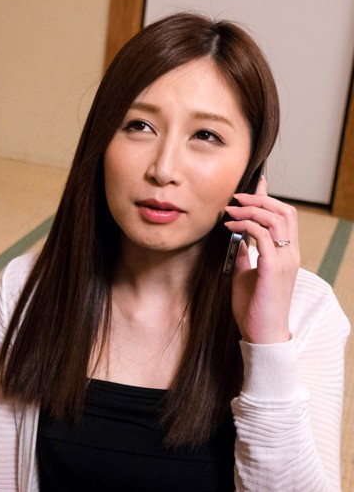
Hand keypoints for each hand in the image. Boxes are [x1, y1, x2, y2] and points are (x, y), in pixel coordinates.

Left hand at [224, 176, 298, 343]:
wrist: (262, 333)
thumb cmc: (253, 307)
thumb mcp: (245, 274)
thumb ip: (244, 255)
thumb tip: (237, 239)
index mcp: (286, 254)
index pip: (284, 217)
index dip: (269, 199)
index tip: (253, 185)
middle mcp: (290, 254)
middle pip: (285, 212)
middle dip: (260, 199)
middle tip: (235, 197)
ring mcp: (285, 260)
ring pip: (277, 219)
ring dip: (251, 209)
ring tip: (230, 210)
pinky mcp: (274, 268)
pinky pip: (264, 236)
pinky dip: (247, 225)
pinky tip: (231, 227)